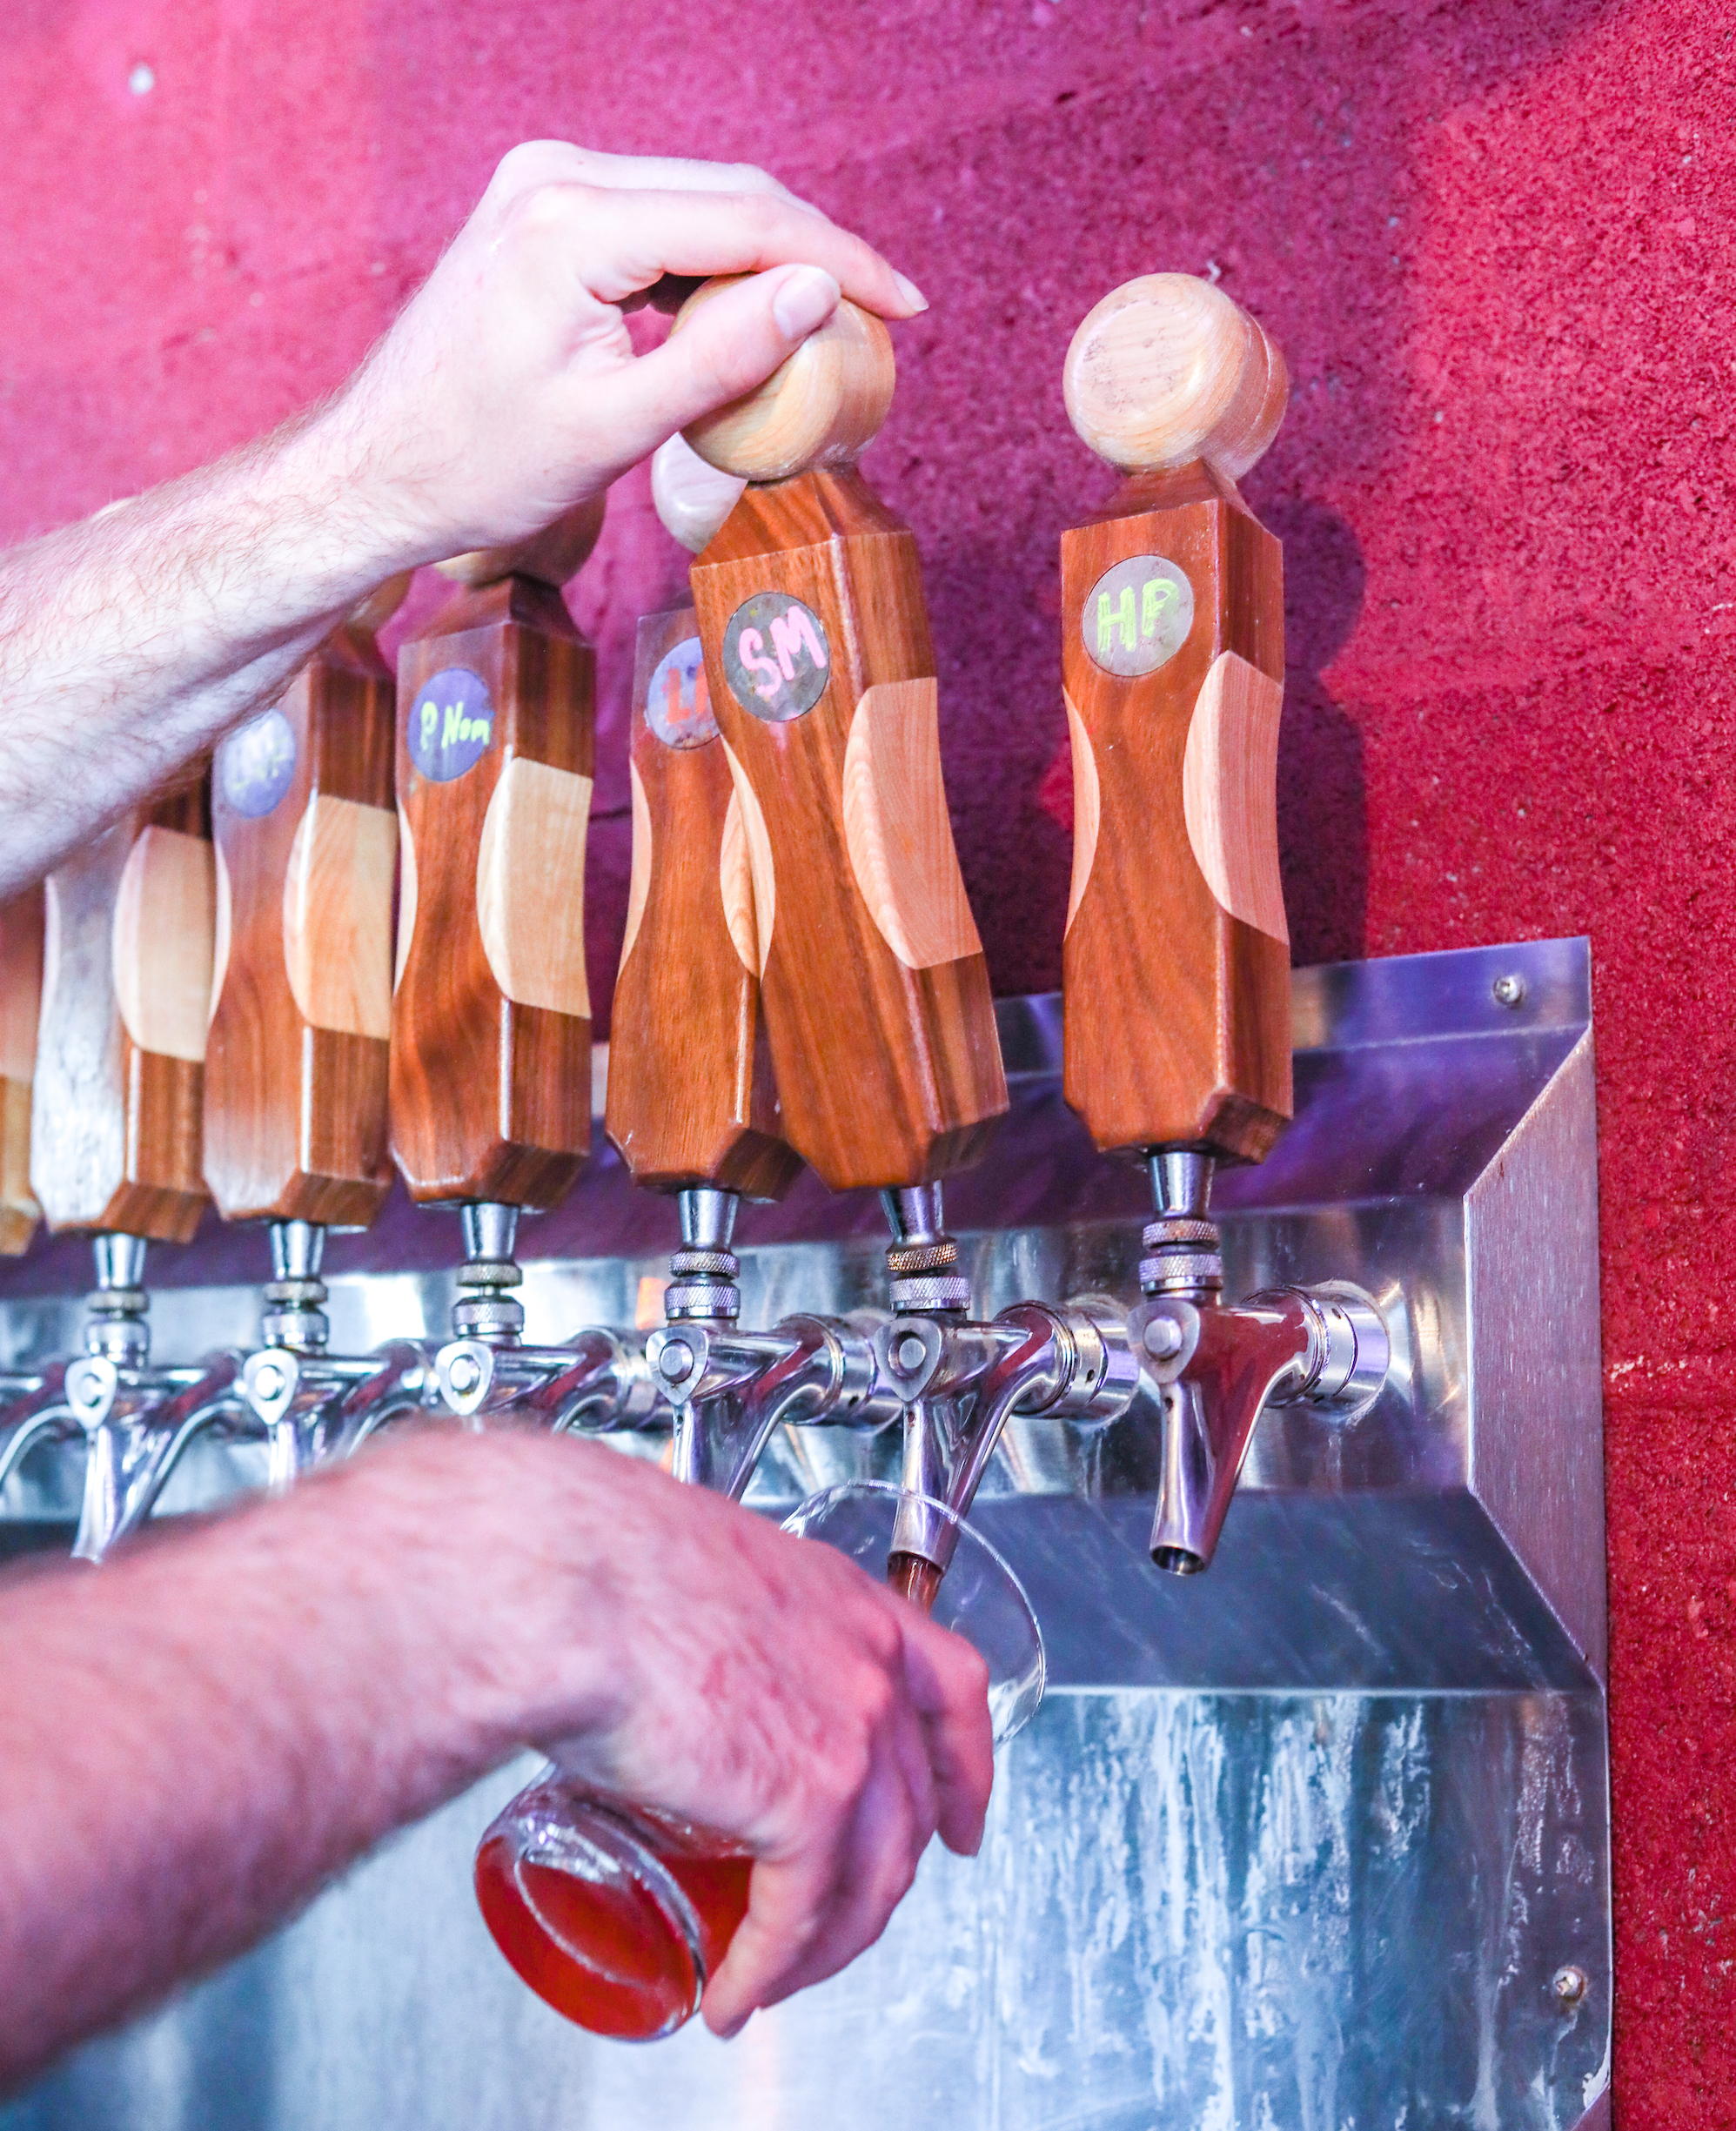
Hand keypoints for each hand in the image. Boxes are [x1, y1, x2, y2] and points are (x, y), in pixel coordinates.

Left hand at [329, 144, 926, 564]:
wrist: (379, 468)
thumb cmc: (479, 465)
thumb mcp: (614, 430)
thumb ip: (721, 358)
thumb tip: (821, 293)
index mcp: (571, 220)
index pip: (745, 219)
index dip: (841, 261)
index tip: (907, 308)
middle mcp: (557, 175)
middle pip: (730, 195)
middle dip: (817, 254)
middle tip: (887, 319)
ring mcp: (547, 184)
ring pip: (701, 202)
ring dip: (771, 258)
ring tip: (833, 325)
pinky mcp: (546, 208)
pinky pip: (660, 219)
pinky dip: (716, 264)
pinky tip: (755, 316)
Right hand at [465, 1430, 991, 2036]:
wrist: (564, 1578)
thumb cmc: (591, 1557)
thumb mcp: (689, 1574)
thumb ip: (703, 1625)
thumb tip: (650, 1670)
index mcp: (841, 1598)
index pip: (952, 1687)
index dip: (965, 1770)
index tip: (965, 1821)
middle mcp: (867, 1660)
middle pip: (912, 1802)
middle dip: (878, 1883)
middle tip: (837, 1927)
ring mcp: (851, 1730)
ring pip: (872, 1876)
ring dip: (822, 1948)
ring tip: (769, 1981)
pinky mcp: (807, 1798)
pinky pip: (802, 1915)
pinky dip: (768, 1971)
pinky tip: (734, 1994)